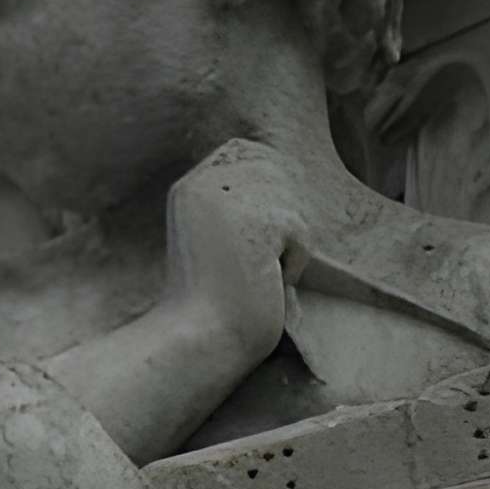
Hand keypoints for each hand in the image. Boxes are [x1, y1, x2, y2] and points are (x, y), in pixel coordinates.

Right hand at [164, 138, 305, 364]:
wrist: (201, 338)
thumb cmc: (208, 304)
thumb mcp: (211, 240)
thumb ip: (234, 207)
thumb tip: (283, 177)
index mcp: (188, 188)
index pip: (241, 150)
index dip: (265, 174)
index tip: (268, 222)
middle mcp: (205, 184)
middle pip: (272, 170)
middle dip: (279, 213)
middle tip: (261, 260)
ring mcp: (231, 200)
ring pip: (289, 204)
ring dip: (285, 243)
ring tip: (258, 274)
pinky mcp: (260, 221)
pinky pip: (301, 232)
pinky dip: (294, 263)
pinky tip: (267, 283)